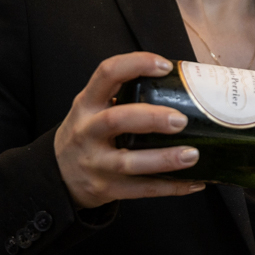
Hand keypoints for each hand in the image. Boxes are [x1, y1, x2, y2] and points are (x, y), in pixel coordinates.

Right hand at [54, 52, 205, 208]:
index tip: (165, 66)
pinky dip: (171, 187)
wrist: (59, 175)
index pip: (106, 73)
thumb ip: (124, 95)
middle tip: (181, 120)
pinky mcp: (105, 189)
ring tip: (193, 155)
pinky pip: (142, 190)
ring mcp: (95, 163)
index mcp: (87, 104)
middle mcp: (87, 131)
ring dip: (164, 159)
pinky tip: (195, 182)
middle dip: (151, 119)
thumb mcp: (93, 109)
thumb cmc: (88, 133)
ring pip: (129, 163)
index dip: (136, 64)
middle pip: (115, 120)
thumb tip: (181, 85)